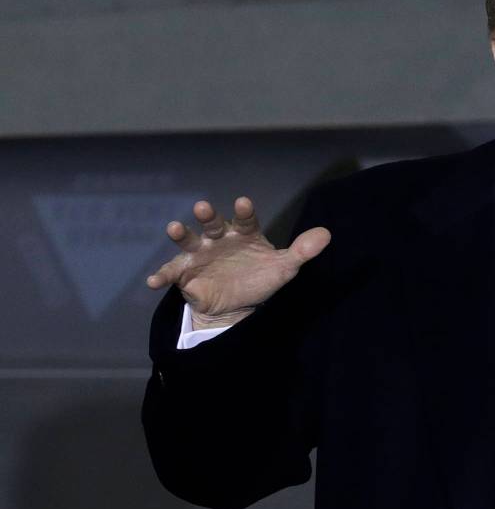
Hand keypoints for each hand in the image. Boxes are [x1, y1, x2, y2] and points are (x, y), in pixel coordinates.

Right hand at [146, 197, 330, 327]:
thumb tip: (327, 234)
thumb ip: (302, 251)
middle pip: (212, 224)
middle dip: (208, 215)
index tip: (243, 203)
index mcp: (244, 233)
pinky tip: (154, 282)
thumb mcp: (283, 268)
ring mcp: (200, 254)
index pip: (245, 219)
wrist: (236, 305)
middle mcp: (219, 238)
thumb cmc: (260, 277)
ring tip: (174, 228)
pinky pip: (171, 272)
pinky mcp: (185, 273)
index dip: (244, 212)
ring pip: (188, 241)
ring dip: (180, 234)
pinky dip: (161, 276)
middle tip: (203, 207)